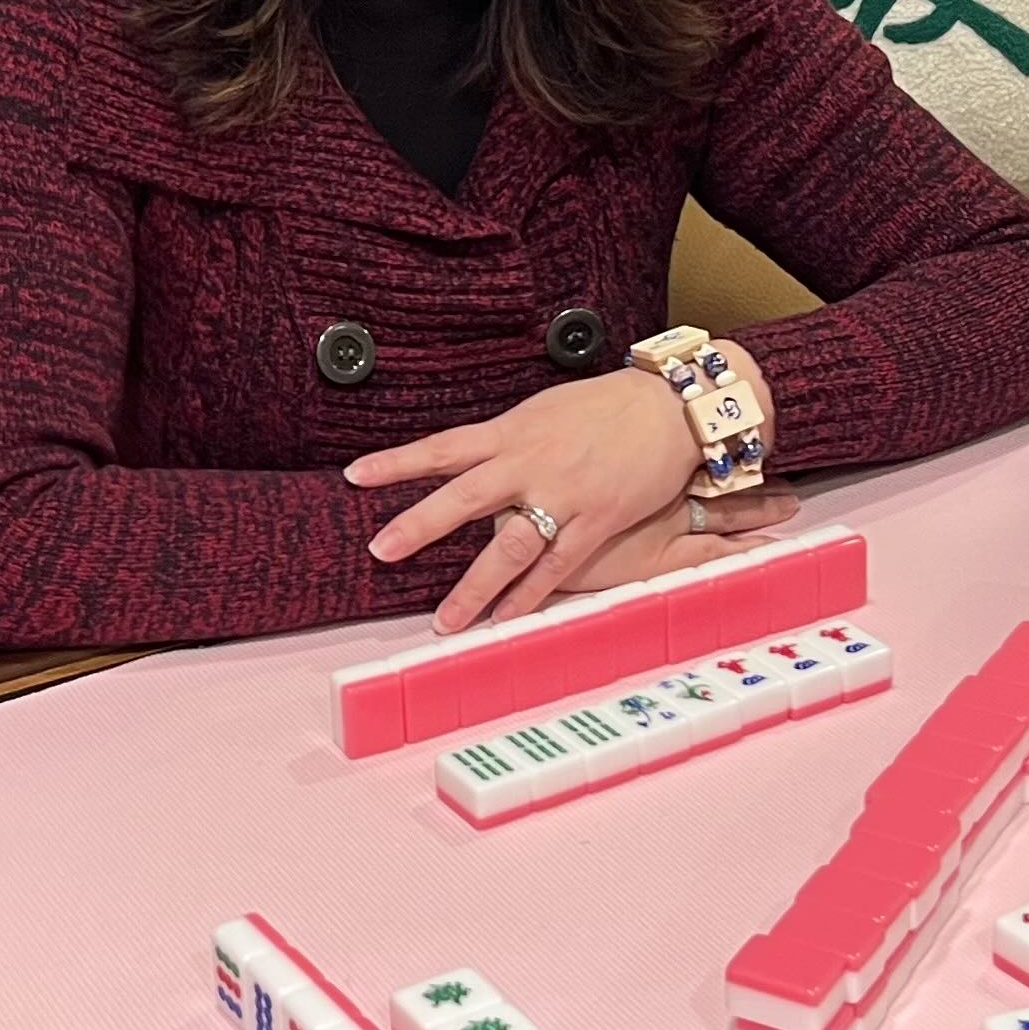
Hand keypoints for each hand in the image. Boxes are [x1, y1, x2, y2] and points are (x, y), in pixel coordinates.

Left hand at [347, 348, 779, 632]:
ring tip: (445, 622)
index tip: (355, 476)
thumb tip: (473, 460)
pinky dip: (528, 597)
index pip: (443, 447)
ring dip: (474, 588)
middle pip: (462, 497)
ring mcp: (563, 494)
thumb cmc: (609, 406)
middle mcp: (530, 462)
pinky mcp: (596, 520)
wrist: (673, 407)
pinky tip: (505, 620)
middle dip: (418, 527)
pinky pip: (556, 566)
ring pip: (508, 546)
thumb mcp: (547, 411)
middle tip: (380, 552)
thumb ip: (510, 440)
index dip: (397, 462)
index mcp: (513, 431)